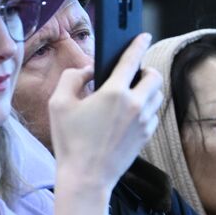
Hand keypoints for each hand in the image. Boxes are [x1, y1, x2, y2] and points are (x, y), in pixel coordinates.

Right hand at [49, 33, 163, 214]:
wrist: (86, 178)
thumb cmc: (70, 142)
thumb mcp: (58, 104)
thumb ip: (71, 78)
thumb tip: (87, 71)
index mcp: (113, 93)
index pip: (132, 59)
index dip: (138, 43)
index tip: (142, 36)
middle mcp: (134, 104)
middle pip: (154, 76)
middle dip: (145, 70)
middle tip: (133, 74)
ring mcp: (144, 122)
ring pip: (157, 95)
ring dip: (148, 89)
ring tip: (131, 93)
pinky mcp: (146, 136)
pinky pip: (153, 114)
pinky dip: (145, 108)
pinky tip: (128, 114)